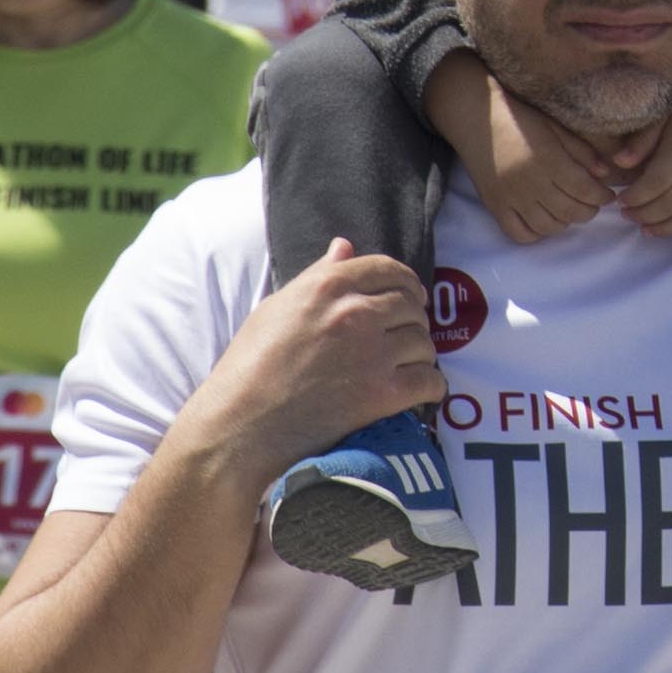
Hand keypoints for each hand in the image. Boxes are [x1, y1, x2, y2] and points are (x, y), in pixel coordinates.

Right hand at [220, 240, 453, 479]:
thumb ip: (317, 275)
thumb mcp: (277, 308)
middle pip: (411, 305)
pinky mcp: (381, 394)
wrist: (241, 425)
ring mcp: (372, 353)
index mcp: (327, 286)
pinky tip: (419, 392)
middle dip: (413, 319)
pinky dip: (430, 388)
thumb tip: (344, 247)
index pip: (387, 269)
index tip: (410, 296)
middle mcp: (354, 313)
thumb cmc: (249, 366)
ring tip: (407, 366)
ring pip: (424, 343)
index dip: (405, 281)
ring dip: (420, 355)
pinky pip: (429, 382)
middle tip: (405, 336)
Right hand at [447, 66, 618, 242]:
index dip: (602, 197)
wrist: (476, 118)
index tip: (608, 195)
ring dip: (566, 222)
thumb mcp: (555, 127)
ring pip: (549, 227)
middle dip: (589, 211)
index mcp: (549, 160)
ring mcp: (512, 199)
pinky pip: (520, 234)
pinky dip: (536, 234)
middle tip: (592, 203)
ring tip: (569, 209)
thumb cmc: (519, 119)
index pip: (585, 190)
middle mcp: (531, 184)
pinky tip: (543, 220)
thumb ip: (581, 151)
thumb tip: (605, 175)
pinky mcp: (495, 207)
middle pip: (571, 212)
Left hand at [621, 74, 671, 247]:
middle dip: (645, 216)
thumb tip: (619, 163)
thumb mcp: (661, 116)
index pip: (655, 184)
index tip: (619, 201)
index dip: (635, 198)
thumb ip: (641, 142)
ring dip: (668, 229)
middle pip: (671, 204)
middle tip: (627, 216)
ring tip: (647, 230)